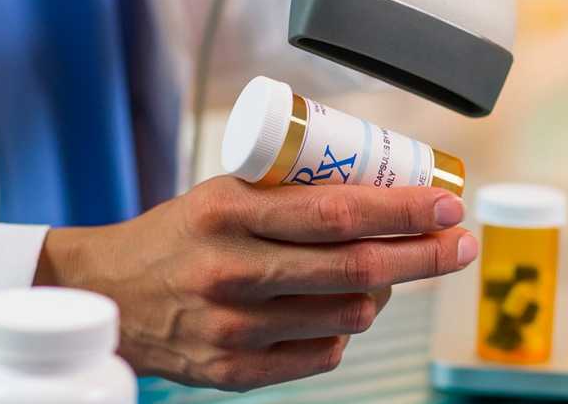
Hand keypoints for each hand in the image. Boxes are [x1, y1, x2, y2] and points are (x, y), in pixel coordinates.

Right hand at [34, 177, 475, 390]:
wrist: (107, 294)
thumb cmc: (178, 234)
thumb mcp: (223, 193)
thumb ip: (290, 197)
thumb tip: (380, 197)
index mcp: (228, 214)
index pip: (338, 213)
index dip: (404, 211)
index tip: (447, 205)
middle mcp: (232, 274)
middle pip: (357, 268)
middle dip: (424, 255)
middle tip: (460, 243)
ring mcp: (234, 330)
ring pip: (349, 316)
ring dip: (385, 291)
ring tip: (391, 271)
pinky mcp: (234, 373)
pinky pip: (323, 355)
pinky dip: (346, 329)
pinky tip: (341, 309)